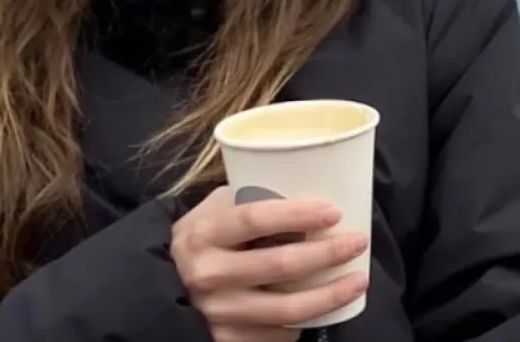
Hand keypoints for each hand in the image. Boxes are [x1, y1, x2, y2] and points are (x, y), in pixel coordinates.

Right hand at [170, 186, 368, 341]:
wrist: (162, 286)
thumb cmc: (197, 240)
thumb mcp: (210, 212)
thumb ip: (246, 201)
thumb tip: (300, 192)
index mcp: (205, 233)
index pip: (255, 219)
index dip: (297, 214)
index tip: (333, 210)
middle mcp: (211, 275)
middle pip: (281, 265)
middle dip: (327, 253)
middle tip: (358, 241)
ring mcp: (220, 313)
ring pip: (288, 308)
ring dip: (331, 294)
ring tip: (358, 279)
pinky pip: (277, 334)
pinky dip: (304, 322)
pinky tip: (323, 307)